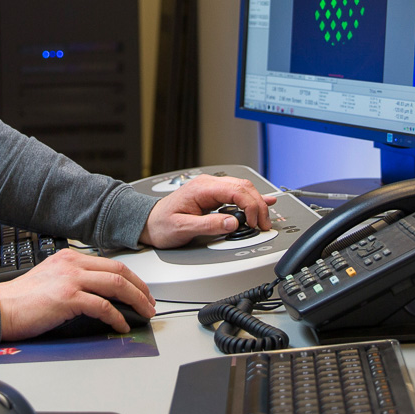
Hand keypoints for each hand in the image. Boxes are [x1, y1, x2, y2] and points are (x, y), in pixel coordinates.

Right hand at [0, 249, 154, 338]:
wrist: (0, 307)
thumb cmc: (21, 299)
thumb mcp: (51, 278)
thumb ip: (73, 279)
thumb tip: (96, 294)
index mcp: (69, 257)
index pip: (110, 264)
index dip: (131, 278)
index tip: (140, 291)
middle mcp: (72, 263)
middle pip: (119, 271)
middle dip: (141, 288)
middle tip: (150, 303)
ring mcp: (71, 279)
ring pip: (116, 285)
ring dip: (136, 300)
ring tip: (144, 313)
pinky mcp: (68, 298)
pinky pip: (103, 306)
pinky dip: (117, 317)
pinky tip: (121, 325)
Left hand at [139, 174, 274, 247]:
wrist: (149, 222)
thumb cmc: (161, 225)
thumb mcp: (182, 228)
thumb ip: (208, 225)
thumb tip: (232, 223)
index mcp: (202, 188)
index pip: (236, 191)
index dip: (251, 206)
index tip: (255, 223)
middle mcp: (208, 185)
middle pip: (243, 188)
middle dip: (258, 206)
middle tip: (263, 225)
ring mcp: (211, 189)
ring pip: (243, 189)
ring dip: (256, 204)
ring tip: (263, 221)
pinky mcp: (213, 196)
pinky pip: (237, 194)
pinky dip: (252, 199)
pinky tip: (265, 201)